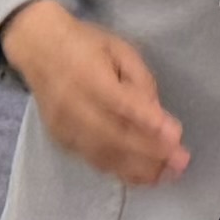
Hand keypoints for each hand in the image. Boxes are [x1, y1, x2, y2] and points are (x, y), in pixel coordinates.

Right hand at [0, 0, 188, 187]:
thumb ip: (140, 81)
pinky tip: (143, 175)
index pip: (121, 104)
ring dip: (138, 168)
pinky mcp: (61, 139)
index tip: (175, 135)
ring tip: (168, 174)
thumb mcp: (120, 49)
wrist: (38, 48)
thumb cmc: (86, 44)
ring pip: (104, 155)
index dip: (149, 122)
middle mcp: (74, 105)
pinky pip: (93, 160)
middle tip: (181, 162)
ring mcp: (65, 126)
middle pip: (114, 136)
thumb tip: (157, 115)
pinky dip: (120, 170)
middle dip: (150, 153)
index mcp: (89, 76)